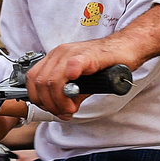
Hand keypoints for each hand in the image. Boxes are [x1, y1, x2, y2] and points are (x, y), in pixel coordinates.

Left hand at [26, 7, 159, 114]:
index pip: (33, 79)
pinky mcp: (87, 55)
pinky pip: (70, 67)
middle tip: (63, 112)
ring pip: (51, 80)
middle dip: (49, 103)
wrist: (127, 48)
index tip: (52, 109)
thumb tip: (61, 109)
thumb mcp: (82, 82)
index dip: (38, 99)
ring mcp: (72, 52)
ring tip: (71, 108)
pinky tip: (76, 94)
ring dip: (58, 100)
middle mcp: (60, 53)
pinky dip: (68, 83)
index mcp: (55, 58)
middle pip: (39, 83)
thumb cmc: (106, 63)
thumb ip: (69, 94)